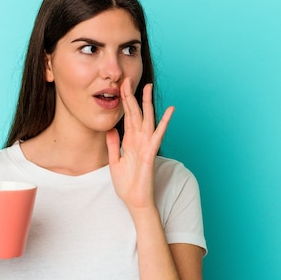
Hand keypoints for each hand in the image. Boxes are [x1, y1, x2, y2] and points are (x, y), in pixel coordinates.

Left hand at [107, 79, 173, 210]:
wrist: (134, 201)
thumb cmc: (127, 185)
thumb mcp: (115, 162)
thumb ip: (114, 145)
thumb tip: (110, 129)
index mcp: (130, 142)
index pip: (128, 117)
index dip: (124, 102)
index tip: (120, 86)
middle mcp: (139, 140)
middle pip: (137, 113)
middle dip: (133, 96)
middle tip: (129, 79)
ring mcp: (146, 145)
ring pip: (147, 119)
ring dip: (148, 103)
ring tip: (149, 87)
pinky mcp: (151, 153)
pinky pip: (157, 135)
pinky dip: (164, 122)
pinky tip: (170, 111)